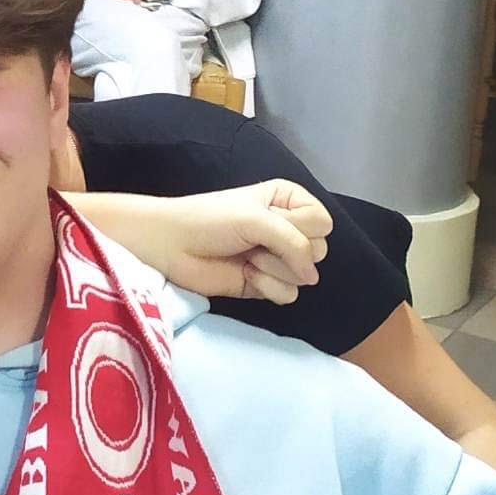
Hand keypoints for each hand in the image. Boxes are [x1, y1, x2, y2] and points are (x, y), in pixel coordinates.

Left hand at [100, 180, 330, 303]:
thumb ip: (295, 243)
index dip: (301, 226)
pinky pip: (290, 294)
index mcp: (286, 200)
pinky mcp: (266, 283)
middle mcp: (286, 228)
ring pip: (306, 275)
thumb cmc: (210, 220)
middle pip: (320, 249)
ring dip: (275, 268)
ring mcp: (277, 258)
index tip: (270, 220)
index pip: (323, 221)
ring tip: (247, 257)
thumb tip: (312, 277)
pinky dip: (268, 286)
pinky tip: (245, 274)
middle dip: (288, 249)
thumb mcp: (257, 219)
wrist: (172, 246)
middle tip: (256, 241)